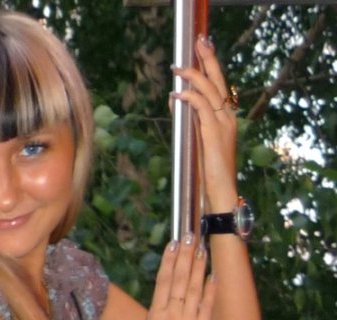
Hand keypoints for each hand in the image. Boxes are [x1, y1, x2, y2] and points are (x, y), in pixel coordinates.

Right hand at [136, 235, 215, 319]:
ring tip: (201, 249)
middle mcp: (171, 313)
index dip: (168, 260)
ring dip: (197, 267)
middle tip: (189, 236)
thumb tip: (162, 303)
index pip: (163, 280)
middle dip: (184, 255)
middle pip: (178, 278)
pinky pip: (206, 308)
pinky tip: (212, 277)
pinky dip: (210, 291)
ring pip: (193, 288)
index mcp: (155, 313)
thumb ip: (156, 317)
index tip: (173, 244)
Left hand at [170, 35, 237, 212]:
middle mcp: (228, 118)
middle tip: (198, 42)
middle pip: (219, 81)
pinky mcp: (214, 133)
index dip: (212, 67)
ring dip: (192, 76)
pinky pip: (202, 107)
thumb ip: (190, 121)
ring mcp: (223, 124)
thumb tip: (176, 101)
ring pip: (210, 90)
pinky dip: (189, 97)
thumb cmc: (207, 171)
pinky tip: (177, 94)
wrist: (219, 192)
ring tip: (177, 68)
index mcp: (226, 119)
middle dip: (208, 59)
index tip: (201, 52)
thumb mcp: (197, 141)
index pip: (220, 87)